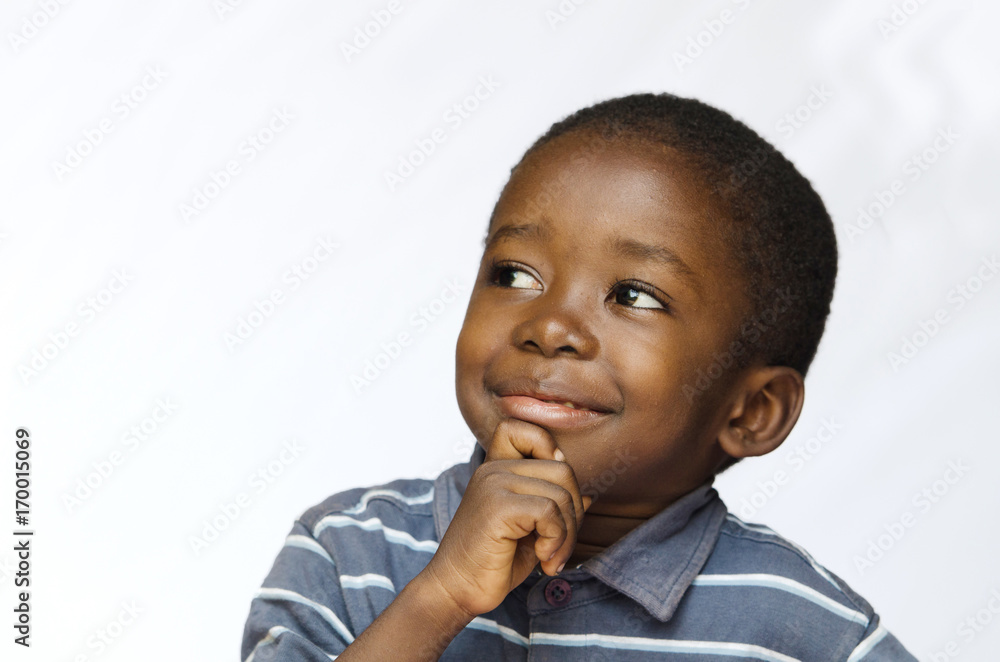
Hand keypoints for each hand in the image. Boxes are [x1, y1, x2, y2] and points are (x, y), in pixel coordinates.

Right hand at [422, 418, 591, 616]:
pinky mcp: (499, 506)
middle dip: (573, 512)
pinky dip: (556, 540)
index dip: (549, 449)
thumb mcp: (530, 530)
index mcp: (496, 468)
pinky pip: (550, 512)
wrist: (457, 589)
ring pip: (562, 494)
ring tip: (551, 558)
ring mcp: (494, 484)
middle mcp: (493, 469)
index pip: (522, 428)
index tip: (550, 495)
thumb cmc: (494, 562)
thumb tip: (588, 497)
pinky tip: (542, 559)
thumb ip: (553, 506)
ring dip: (567, 534)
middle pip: (563, 470)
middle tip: (560, 544)